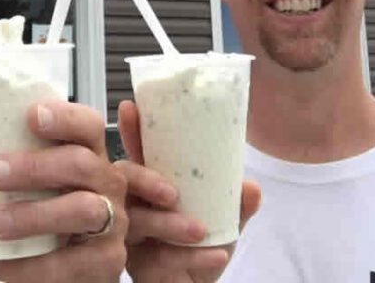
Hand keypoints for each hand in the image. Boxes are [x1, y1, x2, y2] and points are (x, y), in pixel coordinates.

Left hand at [0, 99, 127, 282]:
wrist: (71, 264)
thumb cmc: (44, 206)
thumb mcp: (15, 182)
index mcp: (88, 150)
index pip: (88, 123)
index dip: (65, 116)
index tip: (30, 116)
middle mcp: (107, 180)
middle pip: (81, 163)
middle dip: (35, 167)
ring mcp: (114, 221)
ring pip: (83, 209)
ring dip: (35, 215)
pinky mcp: (106, 262)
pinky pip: (71, 264)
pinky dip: (31, 266)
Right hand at [115, 100, 260, 282]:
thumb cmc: (201, 247)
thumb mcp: (224, 219)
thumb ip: (236, 203)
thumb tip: (251, 186)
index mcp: (149, 185)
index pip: (136, 151)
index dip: (130, 130)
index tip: (130, 107)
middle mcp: (133, 205)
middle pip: (123, 179)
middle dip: (145, 180)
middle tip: (172, 192)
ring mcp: (130, 236)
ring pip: (138, 222)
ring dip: (171, 224)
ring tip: (201, 230)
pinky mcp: (137, 268)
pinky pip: (158, 259)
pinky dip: (191, 256)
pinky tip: (215, 255)